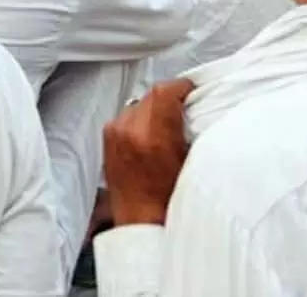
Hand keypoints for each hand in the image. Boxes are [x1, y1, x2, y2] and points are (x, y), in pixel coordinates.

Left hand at [103, 77, 194, 226]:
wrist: (141, 220)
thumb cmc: (169, 199)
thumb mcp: (192, 163)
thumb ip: (194, 132)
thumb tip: (200, 108)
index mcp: (153, 137)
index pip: (164, 92)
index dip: (181, 87)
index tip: (190, 91)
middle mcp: (129, 131)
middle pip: (151, 95)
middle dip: (169, 98)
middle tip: (184, 108)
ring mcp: (114, 134)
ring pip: (138, 104)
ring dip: (153, 109)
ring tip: (166, 124)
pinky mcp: (106, 139)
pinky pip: (126, 117)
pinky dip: (139, 119)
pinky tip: (149, 134)